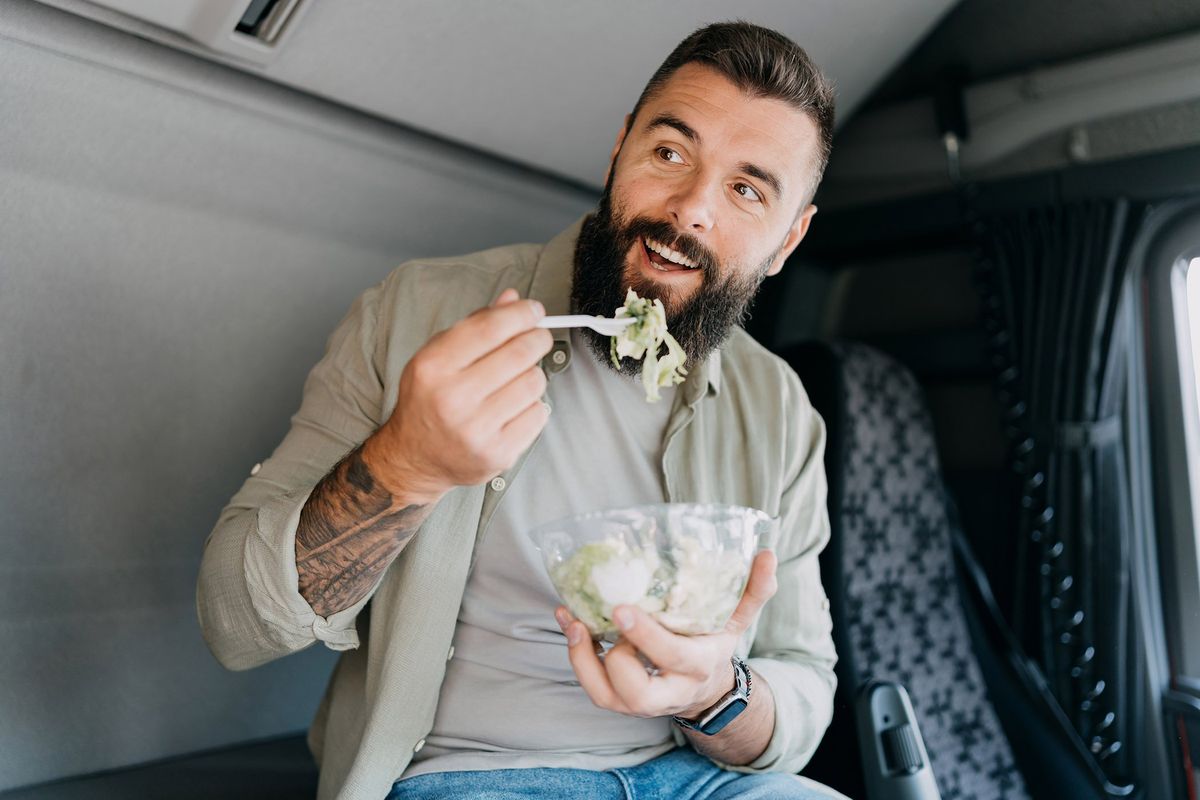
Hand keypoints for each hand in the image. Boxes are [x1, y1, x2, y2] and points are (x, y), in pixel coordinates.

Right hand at [363, 288, 552, 503]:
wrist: (415, 458)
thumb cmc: (429, 401)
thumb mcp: (437, 356)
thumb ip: (475, 326)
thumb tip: (513, 300)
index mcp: (433, 367)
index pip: (490, 328)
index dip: (520, 314)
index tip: (534, 310)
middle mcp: (452, 398)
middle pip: (519, 353)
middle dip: (537, 339)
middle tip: (538, 337)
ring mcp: (476, 429)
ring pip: (534, 383)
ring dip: (533, 374)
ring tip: (517, 379)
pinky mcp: (498, 453)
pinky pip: (539, 414)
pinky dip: (533, 405)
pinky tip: (515, 407)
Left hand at [556, 549, 777, 719]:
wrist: (703, 688)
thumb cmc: (713, 642)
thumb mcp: (737, 619)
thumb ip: (753, 590)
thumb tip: (767, 554)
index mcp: (698, 666)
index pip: (673, 657)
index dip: (646, 636)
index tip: (623, 607)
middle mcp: (668, 691)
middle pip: (637, 692)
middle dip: (616, 658)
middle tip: (606, 616)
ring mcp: (640, 701)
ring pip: (605, 695)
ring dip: (583, 657)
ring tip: (573, 619)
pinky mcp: (618, 700)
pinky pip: (592, 686)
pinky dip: (576, 656)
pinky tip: (570, 621)